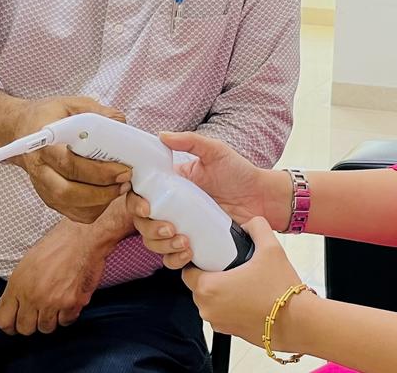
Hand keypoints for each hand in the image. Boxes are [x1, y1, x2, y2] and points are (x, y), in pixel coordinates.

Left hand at [0, 217, 111, 334]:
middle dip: (31, 323)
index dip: (10, 325)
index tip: (16, 323)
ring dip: (51, 319)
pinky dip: (68, 314)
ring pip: (46, 328)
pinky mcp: (72, 303)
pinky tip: (69, 301)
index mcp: (18, 285)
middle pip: (25, 329)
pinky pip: (66, 321)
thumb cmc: (57, 244)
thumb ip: (18, 287)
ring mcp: (53, 302)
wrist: (84, 237)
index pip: (3, 321)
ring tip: (56, 304)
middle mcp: (32, 297)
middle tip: (39, 313)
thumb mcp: (27, 263)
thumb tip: (13, 305)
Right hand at [13, 96, 130, 222]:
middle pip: (69, 192)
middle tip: (126, 180)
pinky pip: (73, 213)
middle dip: (102, 191)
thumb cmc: (50, 116)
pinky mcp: (49, 199)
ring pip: (72, 206)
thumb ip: (97, 112)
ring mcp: (43, 188)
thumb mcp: (72, 104)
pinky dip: (94, 208)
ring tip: (121, 186)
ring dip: (101, 201)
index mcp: (43, 145)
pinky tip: (107, 193)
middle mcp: (40, 170)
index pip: (69, 165)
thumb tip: (121, 124)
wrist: (21, 129)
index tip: (123, 169)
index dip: (98, 171)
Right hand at [125, 131, 291, 267]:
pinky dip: (174, 259)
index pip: (139, 194)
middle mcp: (171, 207)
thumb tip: (162, 136)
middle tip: (170, 228)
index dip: (135, 203)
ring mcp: (181, 227)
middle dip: (151, 228)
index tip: (146, 207)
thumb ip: (191, 141)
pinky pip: (172, 259)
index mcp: (171, 184)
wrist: (261, 198)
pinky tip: (188, 252)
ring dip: (162, 245)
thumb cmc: (238, 172)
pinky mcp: (193, 245)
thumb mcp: (216, 151)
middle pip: (142, 223)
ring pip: (153, 242)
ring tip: (184, 242)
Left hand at [182, 217, 310, 348]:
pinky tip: (248, 294)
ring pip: (210, 301)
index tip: (210, 255)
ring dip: (220, 290)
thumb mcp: (270, 248)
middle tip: (228, 265)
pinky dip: (230, 304)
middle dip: (210, 275)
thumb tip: (250, 223)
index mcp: (209, 288)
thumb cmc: (280, 290)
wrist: (297, 322)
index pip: (187, 272)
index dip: (197, 261)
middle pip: (198, 287)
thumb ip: (257, 227)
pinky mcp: (230, 332)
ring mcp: (219, 323)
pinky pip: (222, 313)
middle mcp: (208, 309)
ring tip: (241, 279)